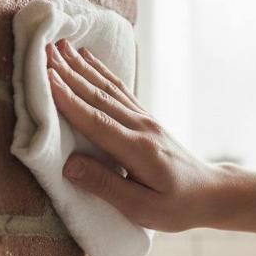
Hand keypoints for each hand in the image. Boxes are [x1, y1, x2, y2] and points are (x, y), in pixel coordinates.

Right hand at [45, 40, 237, 231]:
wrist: (211, 194)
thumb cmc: (177, 208)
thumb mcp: (142, 208)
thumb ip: (106, 186)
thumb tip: (69, 165)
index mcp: (138, 151)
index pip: (97, 121)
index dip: (69, 100)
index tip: (46, 78)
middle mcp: (142, 128)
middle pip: (99, 97)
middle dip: (69, 73)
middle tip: (44, 51)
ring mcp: (146, 121)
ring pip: (109, 89)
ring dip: (81, 67)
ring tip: (60, 47)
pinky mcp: (147, 120)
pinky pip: (119, 91)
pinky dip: (100, 73)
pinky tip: (88, 59)